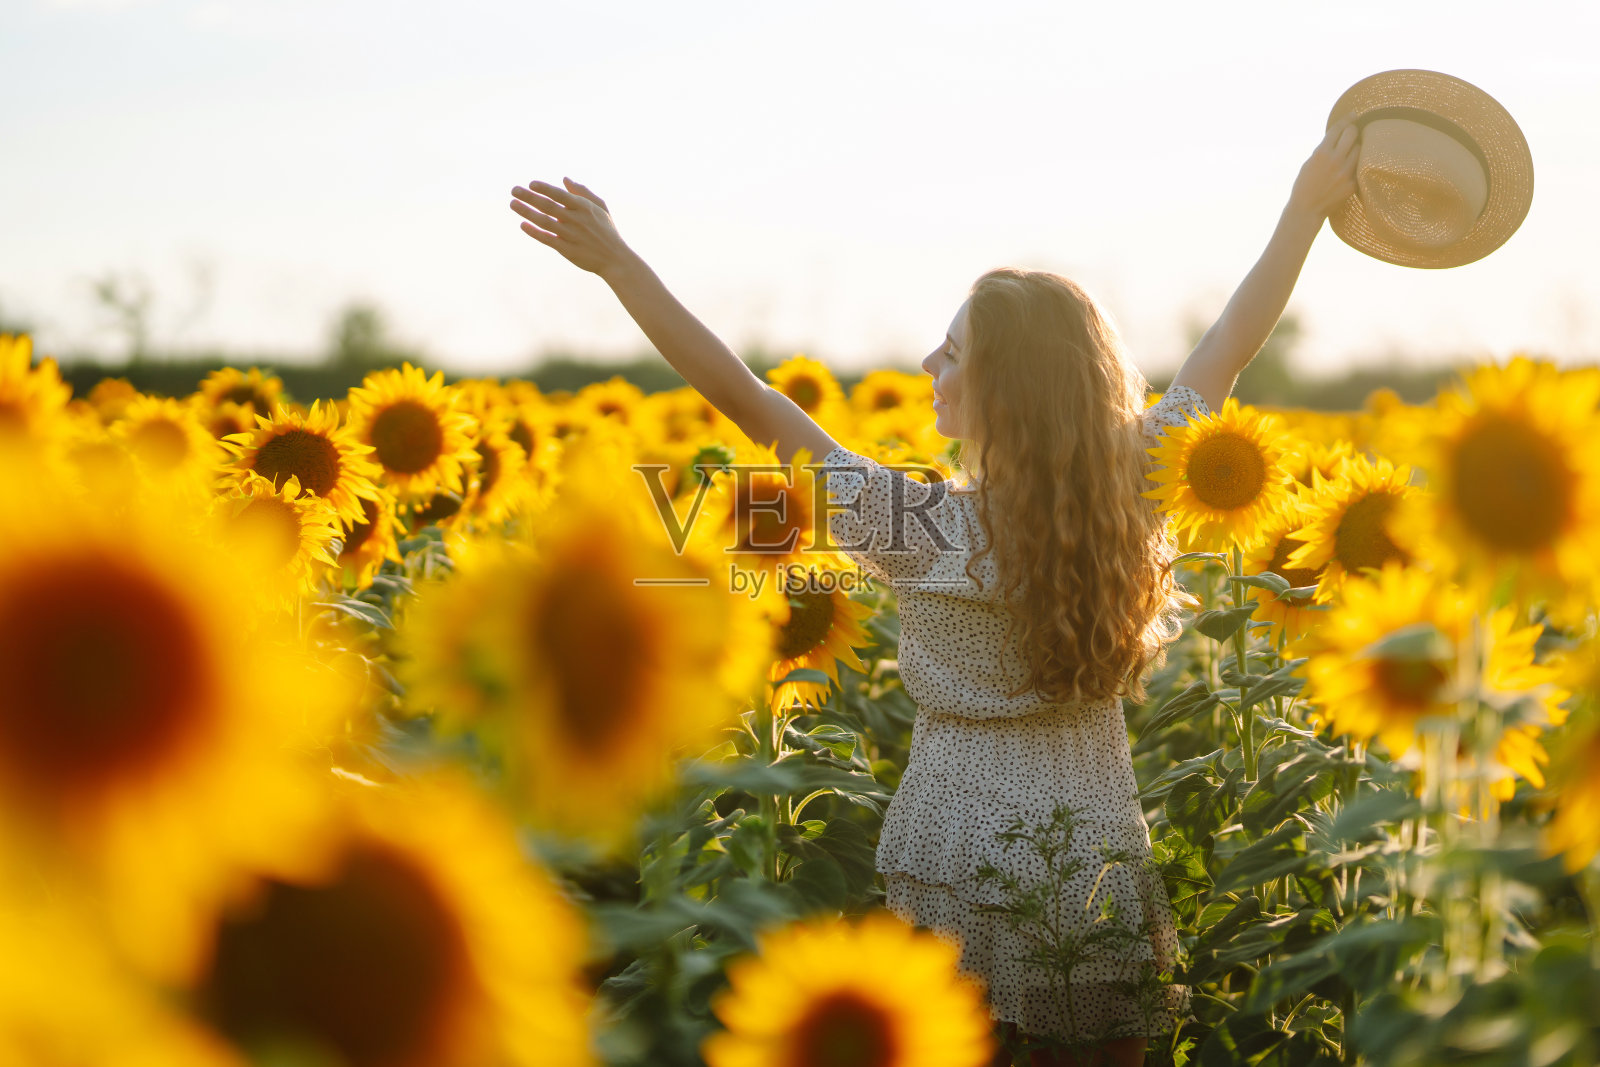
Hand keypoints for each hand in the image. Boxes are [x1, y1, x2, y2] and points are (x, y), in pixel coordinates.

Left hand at [509, 178, 634, 278]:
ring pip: (544, 221)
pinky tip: (523, 224)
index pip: (560, 195)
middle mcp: (576, 220)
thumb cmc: (606, 231)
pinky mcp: (567, 250)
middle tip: (514, 190)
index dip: (544, 188)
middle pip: (548, 206)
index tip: (531, 184)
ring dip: (526, 212)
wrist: (615, 259)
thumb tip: (565, 179)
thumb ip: (583, 192)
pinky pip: (547, 239)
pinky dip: (534, 232)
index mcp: (584, 208)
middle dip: (529, 197)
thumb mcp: (600, 208)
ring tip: (512, 204)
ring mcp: (570, 235)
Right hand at [1287, 118, 1360, 222]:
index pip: (1338, 128)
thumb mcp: (1309, 162)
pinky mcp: (1352, 183)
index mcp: (1321, 153)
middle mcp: (1335, 160)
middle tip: (1352, 133)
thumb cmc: (1304, 184)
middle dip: (1353, 131)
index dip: (1346, 119)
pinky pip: (1359, 166)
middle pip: (1353, 134)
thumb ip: (1324, 149)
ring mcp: (1346, 172)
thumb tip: (1339, 135)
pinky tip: (1351, 167)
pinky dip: (1356, 164)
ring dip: (1356, 147)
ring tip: (1351, 152)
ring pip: (1360, 149)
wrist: (1306, 209)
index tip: (1354, 115)